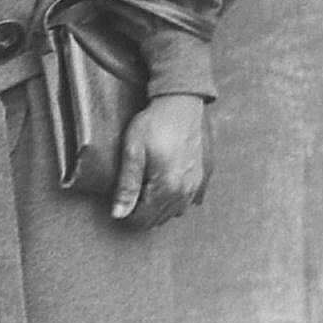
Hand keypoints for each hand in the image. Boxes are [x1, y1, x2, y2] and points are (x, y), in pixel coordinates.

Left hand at [111, 95, 212, 226]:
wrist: (181, 103)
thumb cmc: (154, 124)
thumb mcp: (133, 151)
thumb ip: (127, 185)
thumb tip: (119, 214)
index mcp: (167, 188)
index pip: (144, 219)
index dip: (128, 214)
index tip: (119, 201)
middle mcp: (185, 192)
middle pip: (159, 219)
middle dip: (142, 212)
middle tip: (131, 191)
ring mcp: (197, 186)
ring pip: (175, 212)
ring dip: (159, 207)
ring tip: (146, 186)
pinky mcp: (203, 177)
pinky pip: (189, 201)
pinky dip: (176, 199)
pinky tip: (167, 183)